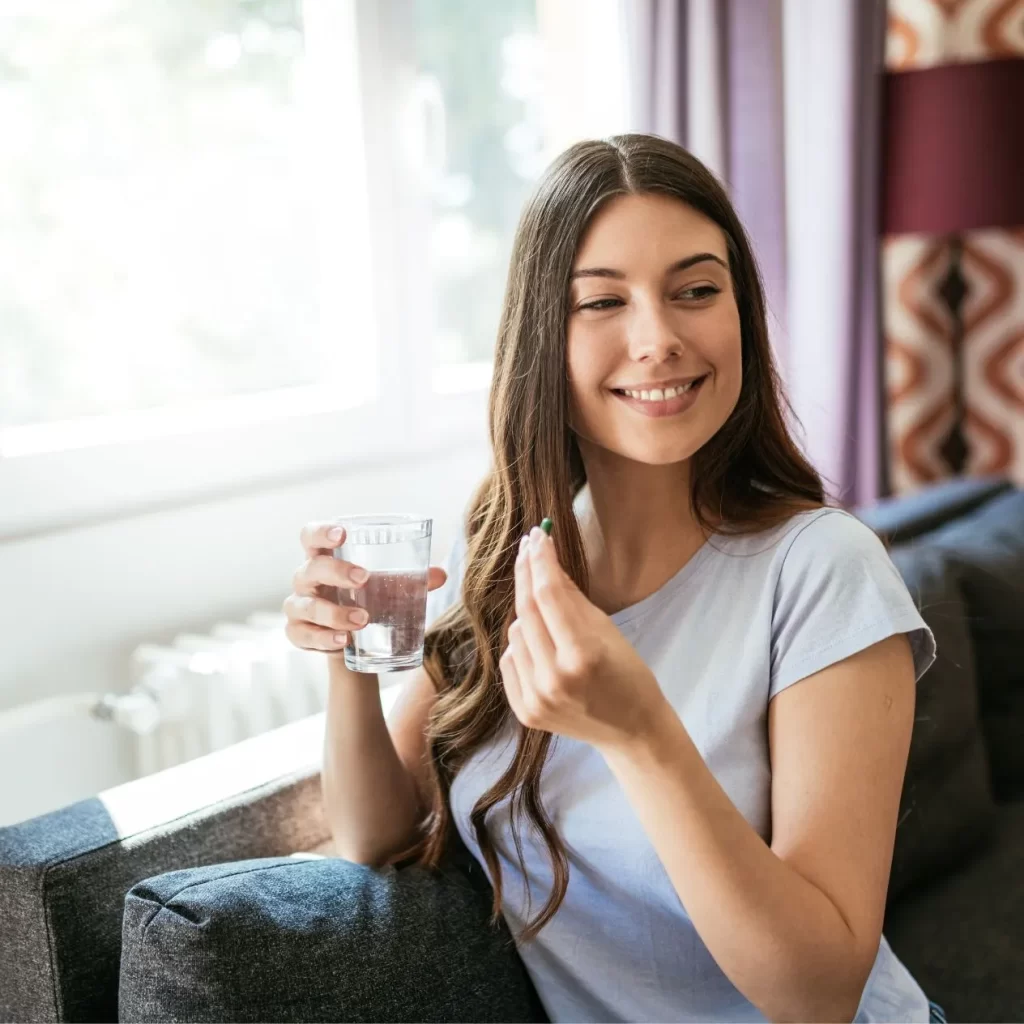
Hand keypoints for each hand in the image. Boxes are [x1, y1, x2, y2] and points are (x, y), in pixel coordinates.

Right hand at [283, 522, 447, 653]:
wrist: (354, 640)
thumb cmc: (369, 599)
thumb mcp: (389, 587)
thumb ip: (412, 579)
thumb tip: (441, 574)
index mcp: (325, 557)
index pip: (310, 536)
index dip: (322, 531)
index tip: (343, 533)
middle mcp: (306, 578)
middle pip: (310, 568)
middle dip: (336, 572)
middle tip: (364, 579)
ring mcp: (298, 606)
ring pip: (305, 605)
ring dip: (334, 612)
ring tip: (362, 620)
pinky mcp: (297, 632)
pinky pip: (302, 635)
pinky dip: (323, 638)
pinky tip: (343, 642)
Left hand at [499, 525, 669, 752]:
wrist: (631, 732)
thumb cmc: (628, 675)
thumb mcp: (607, 630)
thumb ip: (572, 598)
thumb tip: (546, 562)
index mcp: (581, 656)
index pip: (548, 595)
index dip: (540, 560)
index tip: (538, 535)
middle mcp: (552, 679)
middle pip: (525, 611)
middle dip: (526, 573)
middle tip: (529, 546)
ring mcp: (535, 698)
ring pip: (515, 633)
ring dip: (528, 616)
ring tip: (552, 620)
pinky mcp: (524, 711)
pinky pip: (510, 659)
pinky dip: (522, 645)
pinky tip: (542, 646)